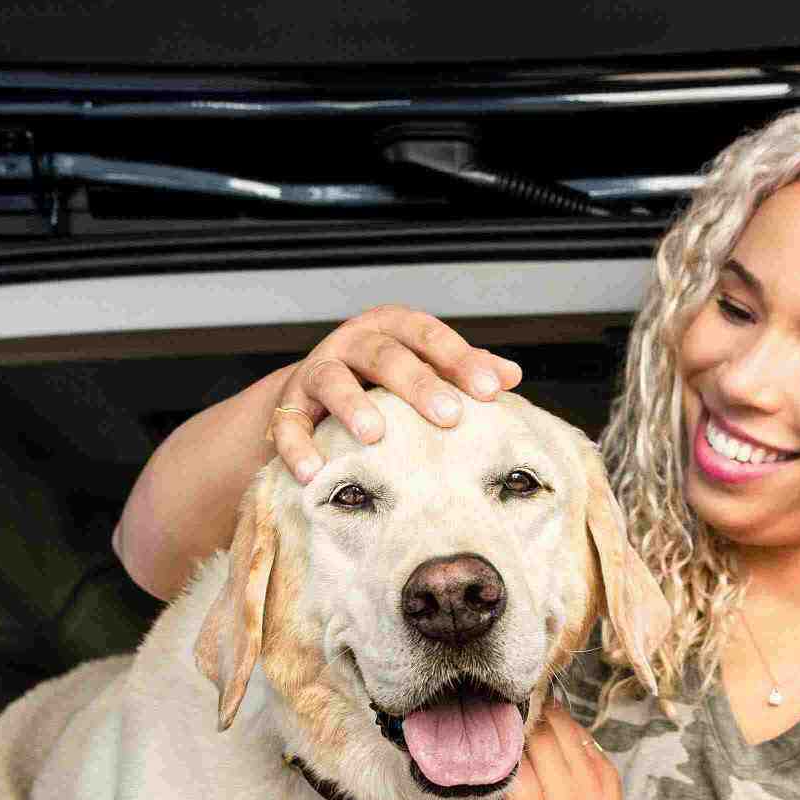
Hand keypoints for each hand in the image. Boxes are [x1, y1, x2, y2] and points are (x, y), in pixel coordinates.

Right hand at [269, 305, 522, 482]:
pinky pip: (289, 424)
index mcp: (392, 327)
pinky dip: (297, 447)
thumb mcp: (423, 365)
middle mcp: (352, 342)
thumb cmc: (384, 379)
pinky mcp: (288, 405)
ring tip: (374, 434)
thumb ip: (462, 368)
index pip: (428, 336)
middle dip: (418, 384)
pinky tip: (314, 472)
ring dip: (352, 405)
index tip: (491, 390)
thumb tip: (511, 375)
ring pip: (332, 380)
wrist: (316, 390)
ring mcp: (317, 371)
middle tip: (450, 416)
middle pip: (385, 356)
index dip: (460, 360)